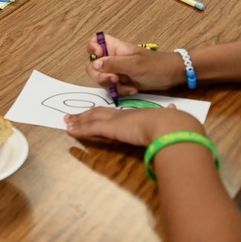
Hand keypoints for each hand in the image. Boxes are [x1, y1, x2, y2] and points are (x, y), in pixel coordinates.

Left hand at [65, 104, 205, 146]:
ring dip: (77, 121)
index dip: (101, 113)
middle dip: (84, 115)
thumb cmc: (173, 123)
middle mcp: (123, 115)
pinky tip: (70, 131)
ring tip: (66, 123)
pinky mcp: (111, 127)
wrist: (170, 125)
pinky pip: (90, 128)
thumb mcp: (171, 118)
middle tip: (71, 117)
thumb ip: (170, 115)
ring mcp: (116, 120)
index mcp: (135, 114)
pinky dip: (79, 129)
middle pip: (98, 113)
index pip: (113, 113)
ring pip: (91, 118)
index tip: (92, 114)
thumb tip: (174, 110)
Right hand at [86, 34, 186, 94]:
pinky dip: (121, 91)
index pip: (95, 42)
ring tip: (128, 86)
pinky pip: (113, 88)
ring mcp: (118, 70)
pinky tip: (132, 90)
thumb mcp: (134, 64)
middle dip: (101, 75)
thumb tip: (95, 63)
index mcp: (115, 48)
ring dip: (113, 86)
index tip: (98, 58)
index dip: (92, 49)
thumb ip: (113, 64)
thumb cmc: (157, 65)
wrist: (173, 76)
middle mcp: (114, 58)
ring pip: (102, 79)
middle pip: (94, 65)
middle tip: (115, 79)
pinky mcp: (123, 82)